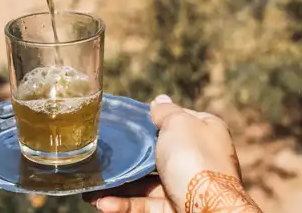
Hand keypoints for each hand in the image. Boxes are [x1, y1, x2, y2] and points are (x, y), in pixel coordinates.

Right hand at [83, 95, 259, 212]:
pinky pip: (146, 203)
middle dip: (129, 156)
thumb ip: (166, 112)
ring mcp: (186, 185)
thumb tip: (159, 100)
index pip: (177, 120)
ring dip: (118, 184)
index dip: (153, 119)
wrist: (209, 210)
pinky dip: (124, 203)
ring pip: (146, 182)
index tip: (128, 121)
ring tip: (92, 186)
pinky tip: (101, 202)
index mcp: (204, 131)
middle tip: (102, 155)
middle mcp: (197, 157)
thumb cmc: (194, 160)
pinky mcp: (175, 207)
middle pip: (157, 152)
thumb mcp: (179, 123)